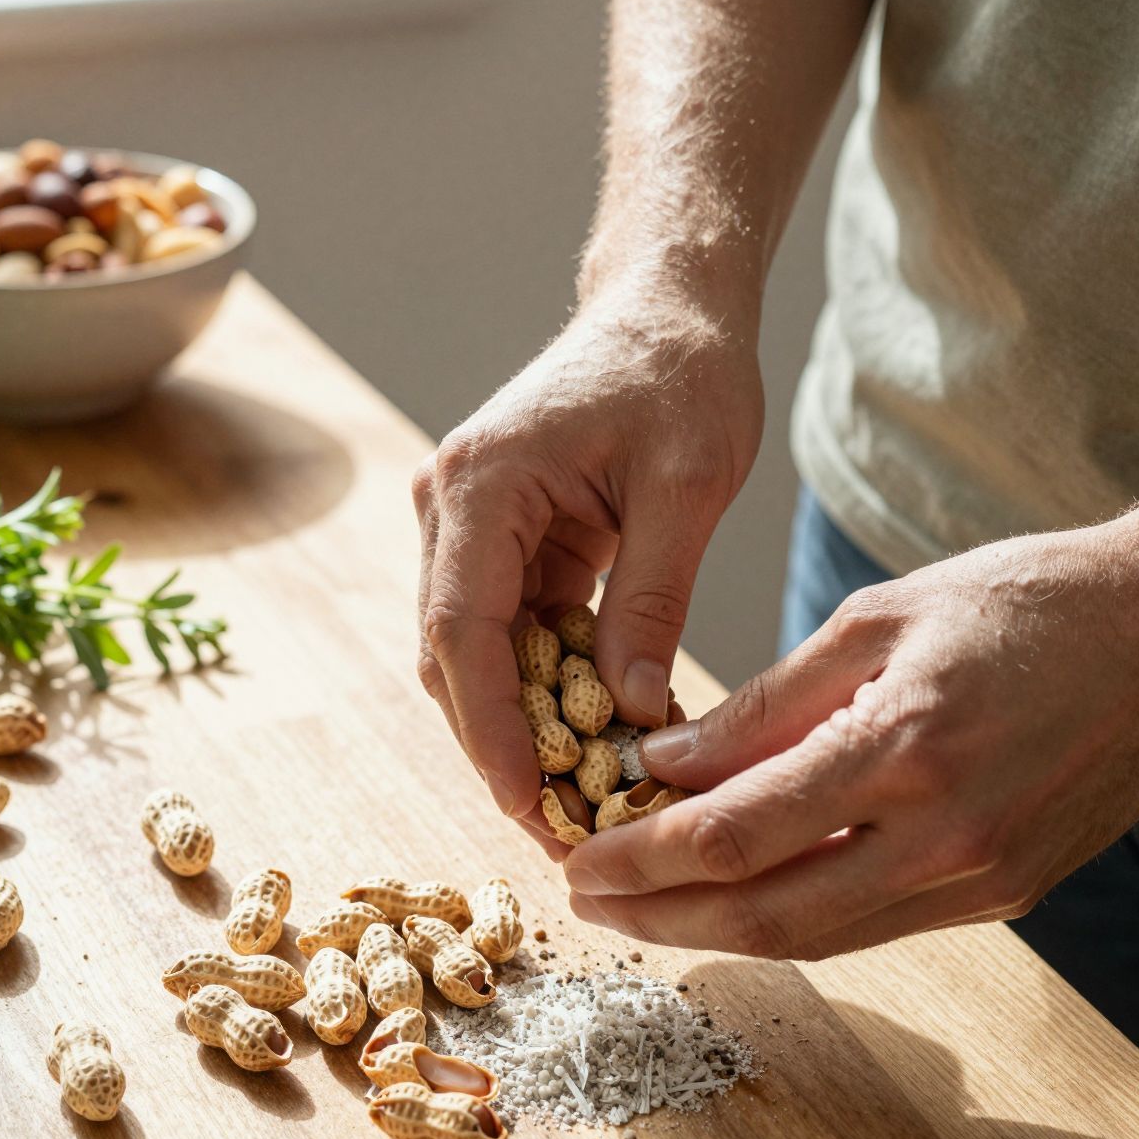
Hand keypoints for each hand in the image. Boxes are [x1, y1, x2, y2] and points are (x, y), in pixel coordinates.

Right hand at [413, 282, 761, 848]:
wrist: (667, 305)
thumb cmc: (681, 373)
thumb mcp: (686, 488)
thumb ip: (653, 600)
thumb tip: (634, 715)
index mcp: (480, 486)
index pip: (461, 632)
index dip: (490, 730)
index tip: (530, 803)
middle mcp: (452, 508)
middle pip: (454, 658)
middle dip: (503, 749)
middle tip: (564, 833)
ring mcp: (471, 527)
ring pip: (475, 657)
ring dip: (523, 728)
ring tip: (583, 805)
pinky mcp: (505, 543)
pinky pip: (513, 636)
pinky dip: (548, 692)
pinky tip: (596, 743)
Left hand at [565, 514, 1138, 955]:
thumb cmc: (1024, 602)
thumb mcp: (877, 619)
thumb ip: (765, 705)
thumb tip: (662, 763)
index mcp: (904, 749)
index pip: (735, 835)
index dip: (642, 859)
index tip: (578, 858)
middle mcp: (945, 837)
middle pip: (765, 915)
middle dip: (660, 918)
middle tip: (586, 902)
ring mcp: (982, 879)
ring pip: (818, 938)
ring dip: (718, 932)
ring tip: (645, 909)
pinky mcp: (1004, 895)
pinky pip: (872, 926)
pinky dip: (794, 918)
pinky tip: (740, 899)